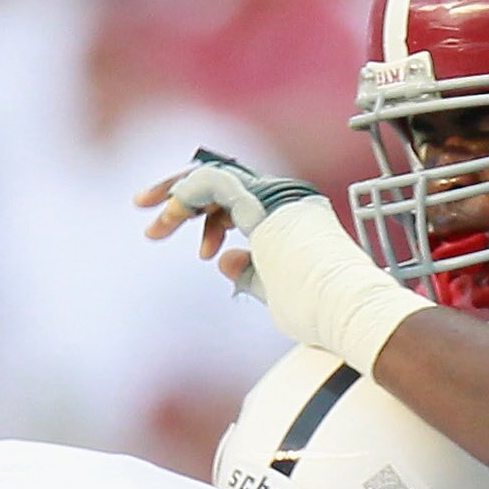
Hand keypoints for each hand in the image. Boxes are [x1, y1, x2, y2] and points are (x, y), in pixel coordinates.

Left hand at [135, 149, 428, 371]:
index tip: (173, 237)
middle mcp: (284, 197)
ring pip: (213, 176)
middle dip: (178, 191)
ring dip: (176, 196)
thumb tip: (222, 259)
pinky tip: (168, 215)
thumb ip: (250, 272)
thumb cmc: (320, 311)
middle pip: (221, 179)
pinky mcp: (264, 202)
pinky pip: (214, 183)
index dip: (201, 214)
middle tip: (142, 204)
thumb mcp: (274, 290)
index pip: (236, 199)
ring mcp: (276, 196)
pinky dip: (187, 196)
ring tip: (153, 226)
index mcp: (291, 215)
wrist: (345, 309)